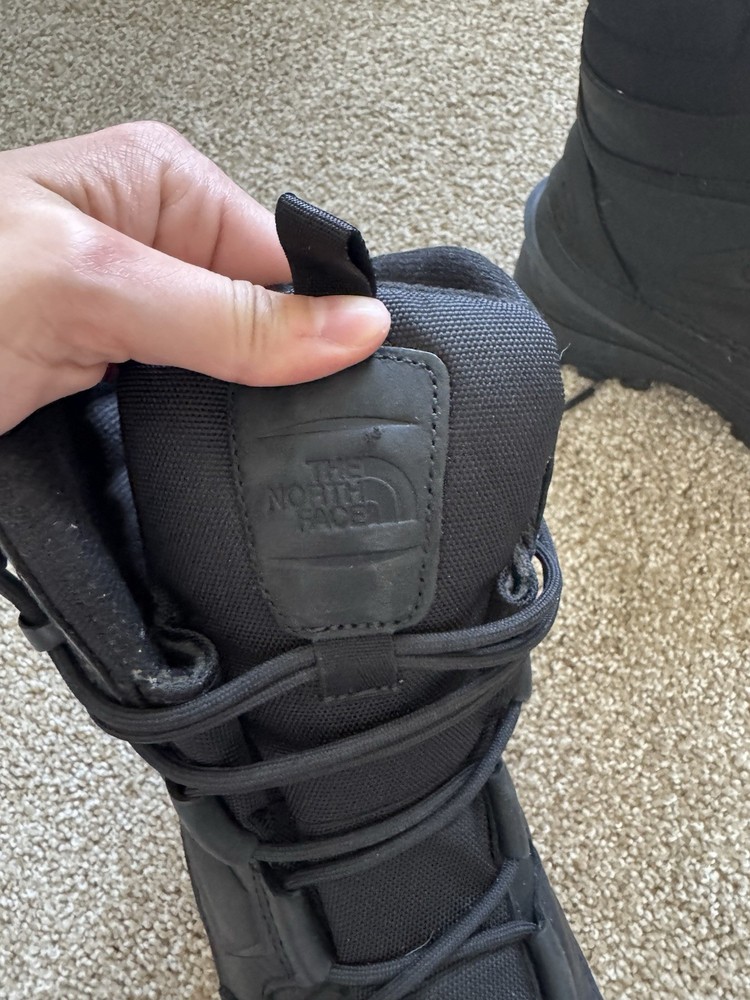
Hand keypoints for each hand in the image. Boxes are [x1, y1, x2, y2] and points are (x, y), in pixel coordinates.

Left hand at [0, 122, 389, 433]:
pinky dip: (203, 440)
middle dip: (280, 374)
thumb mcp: (91, 286)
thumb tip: (348, 327)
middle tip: (270, 416)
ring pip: (234, 374)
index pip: (287, 255)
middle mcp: (154, 248)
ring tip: (219, 435)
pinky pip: (192, 412)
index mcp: (162, 188)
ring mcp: (134, 320)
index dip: (323, 319)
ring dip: (240, 412)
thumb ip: (227, 317)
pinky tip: (193, 450)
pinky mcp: (114, 379)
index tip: (340, 375)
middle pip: (268, 320)